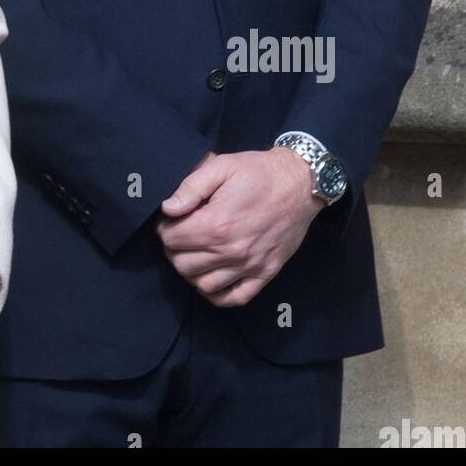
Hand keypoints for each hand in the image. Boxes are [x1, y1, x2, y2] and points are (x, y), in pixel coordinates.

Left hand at [156, 147, 321, 307]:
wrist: (300, 184)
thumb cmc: (258, 172)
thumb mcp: (221, 166)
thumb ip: (190, 187)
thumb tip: (168, 209)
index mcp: (216, 223)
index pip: (172, 240)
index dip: (165, 229)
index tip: (171, 221)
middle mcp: (231, 250)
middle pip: (183, 265)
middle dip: (175, 250)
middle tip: (181, 236)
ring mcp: (249, 265)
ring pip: (203, 285)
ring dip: (192, 272)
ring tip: (195, 254)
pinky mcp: (265, 273)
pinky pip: (234, 298)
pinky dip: (217, 294)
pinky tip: (212, 278)